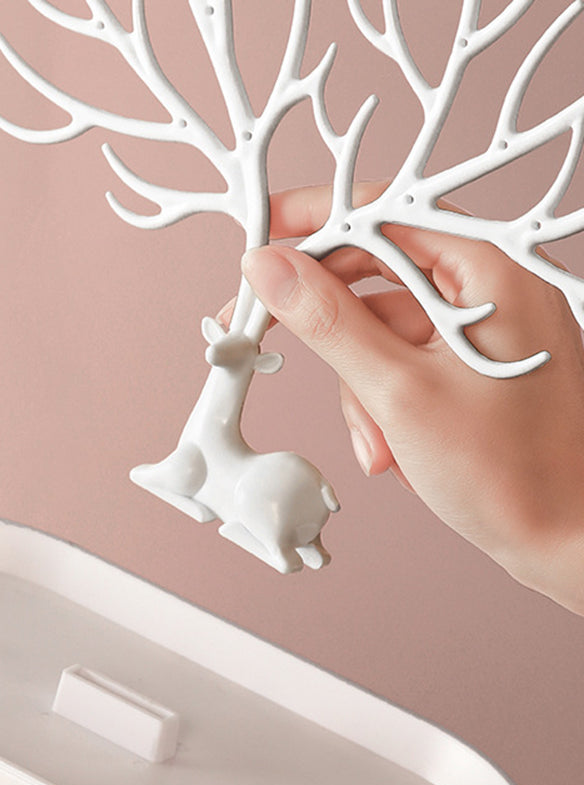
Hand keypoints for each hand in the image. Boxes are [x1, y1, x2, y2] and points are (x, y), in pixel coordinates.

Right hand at [233, 185, 583, 614]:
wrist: (565, 541)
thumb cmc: (510, 473)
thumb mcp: (398, 392)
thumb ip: (328, 321)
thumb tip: (270, 268)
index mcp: (488, 274)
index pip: (384, 214)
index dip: (314, 220)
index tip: (261, 235)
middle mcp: (491, 291)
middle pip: (377, 275)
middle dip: (330, 327)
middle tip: (270, 331)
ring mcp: (484, 332)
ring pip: (383, 330)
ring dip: (359, 387)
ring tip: (376, 443)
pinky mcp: (474, 369)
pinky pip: (404, 363)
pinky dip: (384, 403)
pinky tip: (391, 447)